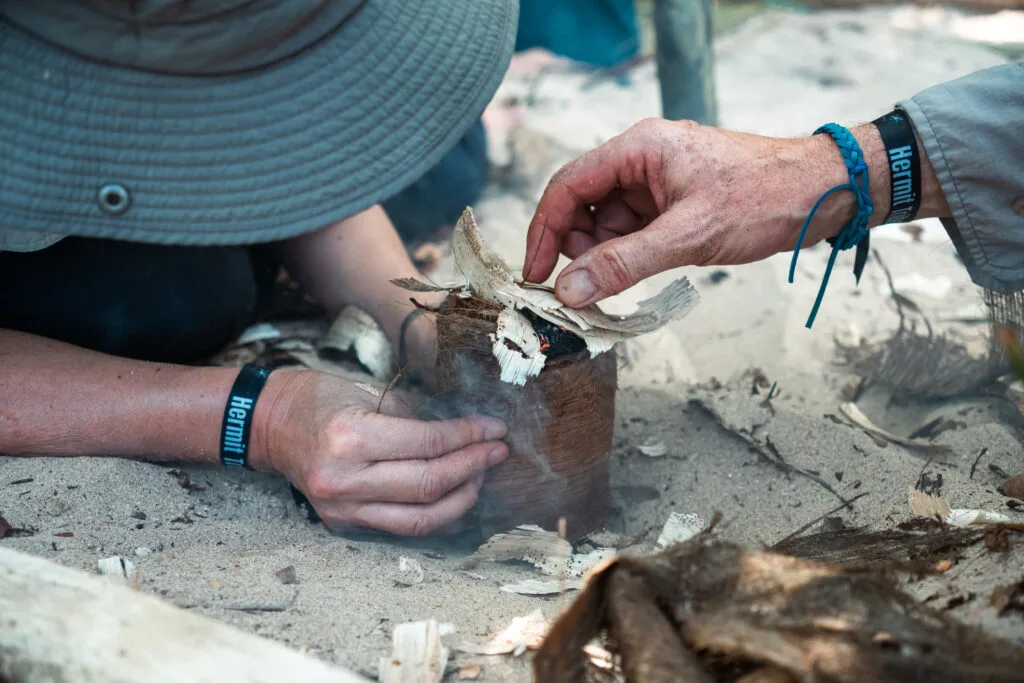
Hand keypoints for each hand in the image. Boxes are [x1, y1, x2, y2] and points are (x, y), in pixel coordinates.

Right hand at [250, 368, 507, 535]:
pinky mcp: (343, 524)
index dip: (469, 437)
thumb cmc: (318, 399)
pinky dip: (436, 516)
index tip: (496, 429)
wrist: (267, 426)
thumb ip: (412, 418)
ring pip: (420, 519)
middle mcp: (345, 479)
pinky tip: (457, 498)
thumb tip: (463, 432)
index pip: (428, 444)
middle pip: (429, 485)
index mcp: (351, 437)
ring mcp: (342, 508)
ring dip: (461, 499)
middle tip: (498, 452)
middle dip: (473, 468)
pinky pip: (402, 527)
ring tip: (481, 476)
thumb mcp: (365, 392)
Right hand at [523, 118, 893, 306]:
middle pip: (582, 205)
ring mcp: (657, 181)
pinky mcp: (672, 203)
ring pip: (606, 222)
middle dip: (575, 248)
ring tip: (609, 290)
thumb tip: (569, 290)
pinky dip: (625, 256)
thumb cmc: (764, 198)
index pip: (568, 186)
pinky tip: (631, 280)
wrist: (823, 194)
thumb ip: (624, 263)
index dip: (544, 231)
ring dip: (601, 257)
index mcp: (639, 148)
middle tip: (579, 290)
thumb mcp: (688, 235)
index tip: (534, 275)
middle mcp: (641, 159)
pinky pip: (632, 230)